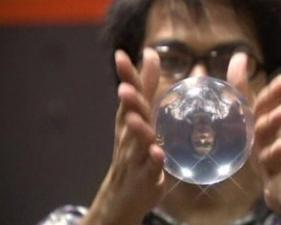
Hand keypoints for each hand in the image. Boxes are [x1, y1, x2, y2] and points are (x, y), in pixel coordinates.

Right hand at [81, 49, 164, 224]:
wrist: (124, 192)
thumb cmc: (133, 149)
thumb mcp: (139, 115)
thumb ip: (146, 86)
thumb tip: (150, 53)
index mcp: (129, 120)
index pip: (129, 95)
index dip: (126, 76)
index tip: (121, 55)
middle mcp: (129, 136)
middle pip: (129, 116)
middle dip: (128, 101)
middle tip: (124, 87)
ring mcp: (136, 157)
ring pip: (136, 142)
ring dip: (137, 129)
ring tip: (134, 117)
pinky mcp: (146, 176)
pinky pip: (151, 168)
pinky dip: (154, 160)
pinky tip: (158, 153)